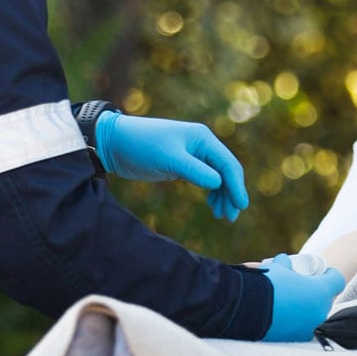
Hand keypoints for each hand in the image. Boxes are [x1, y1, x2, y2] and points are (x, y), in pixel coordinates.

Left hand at [94, 113, 247, 221]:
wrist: (115, 142)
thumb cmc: (143, 146)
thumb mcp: (170, 159)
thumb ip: (195, 171)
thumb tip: (219, 184)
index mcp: (203, 138)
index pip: (228, 164)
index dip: (236, 186)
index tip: (241, 207)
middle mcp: (201, 145)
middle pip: (225, 171)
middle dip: (231, 193)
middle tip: (230, 217)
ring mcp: (193, 154)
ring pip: (216, 176)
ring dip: (222, 195)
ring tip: (221, 215)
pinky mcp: (182, 164)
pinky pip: (205, 178)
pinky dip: (210, 192)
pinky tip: (211, 205)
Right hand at [259, 254, 345, 341]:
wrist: (248, 310)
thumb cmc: (267, 285)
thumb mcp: (278, 267)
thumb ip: (286, 264)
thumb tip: (284, 262)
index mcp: (321, 291)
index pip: (337, 280)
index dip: (330, 274)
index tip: (323, 271)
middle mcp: (320, 311)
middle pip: (326, 299)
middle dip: (317, 292)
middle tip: (303, 286)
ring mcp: (310, 327)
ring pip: (315, 315)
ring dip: (307, 307)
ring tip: (291, 301)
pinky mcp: (297, 338)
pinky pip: (303, 327)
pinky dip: (297, 321)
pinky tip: (283, 315)